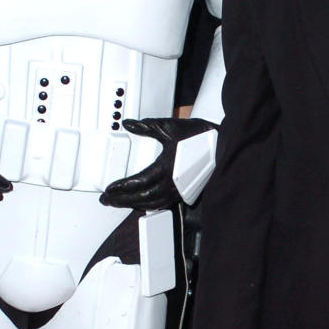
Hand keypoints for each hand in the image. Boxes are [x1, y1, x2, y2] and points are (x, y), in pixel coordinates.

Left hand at [100, 117, 215, 209]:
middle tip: (107, 200)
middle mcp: (172, 183)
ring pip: (151, 203)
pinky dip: (148, 205)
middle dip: (122, 200)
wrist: (222, 147)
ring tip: (119, 202)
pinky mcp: (183, 193)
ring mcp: (178, 190)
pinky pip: (162, 203)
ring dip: (133, 205)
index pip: (138, 181)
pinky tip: (140, 203)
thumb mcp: (171, 127)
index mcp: (167, 168)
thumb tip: (129, 124)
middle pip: (142, 197)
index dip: (121, 187)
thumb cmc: (200, 138)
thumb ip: (147, 126)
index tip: (109, 189)